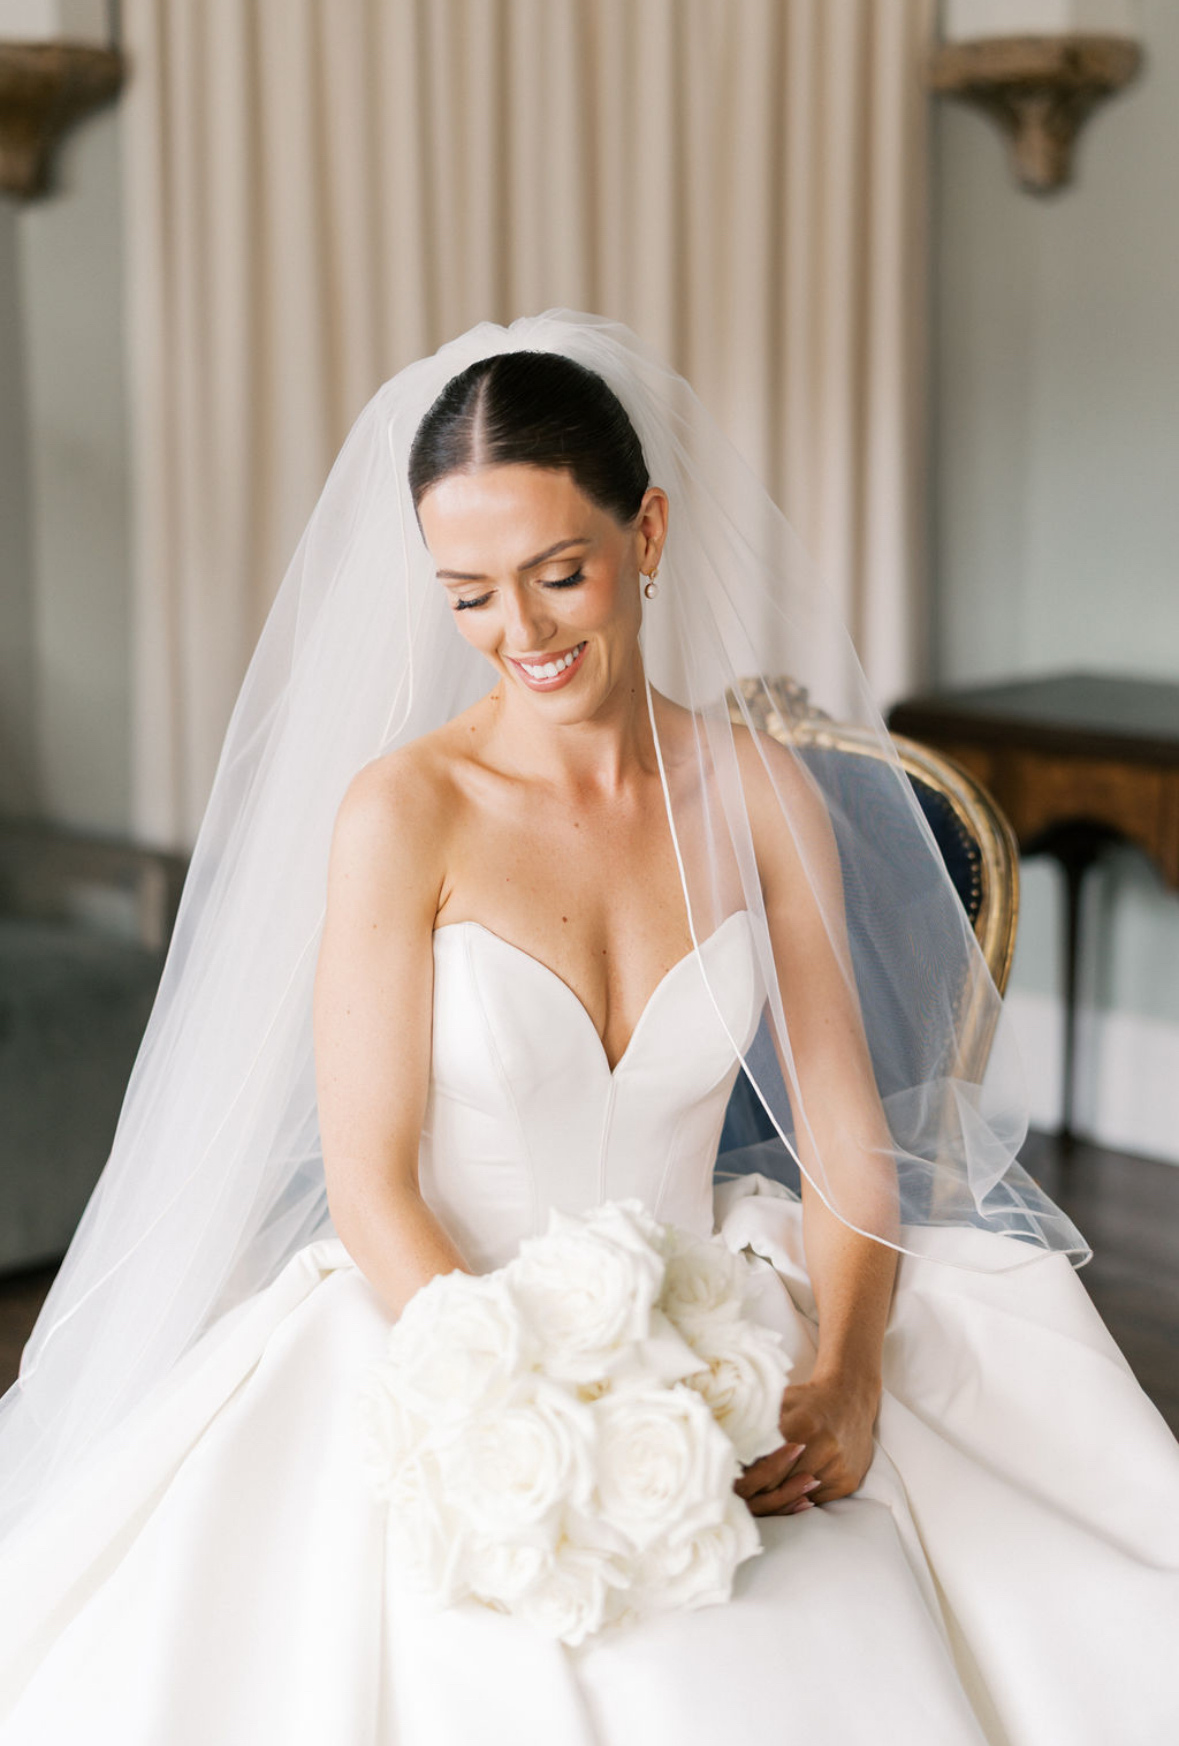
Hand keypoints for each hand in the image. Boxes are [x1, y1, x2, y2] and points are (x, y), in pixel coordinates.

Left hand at [733, 1371, 879, 1516]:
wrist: (850, 1398)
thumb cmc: (807, 1400)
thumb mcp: (780, 1401)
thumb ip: (757, 1422)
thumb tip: (725, 1445)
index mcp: (802, 1425)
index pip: (765, 1466)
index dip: (744, 1475)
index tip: (728, 1477)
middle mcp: (824, 1448)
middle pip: (778, 1485)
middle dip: (755, 1491)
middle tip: (735, 1493)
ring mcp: (838, 1467)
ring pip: (797, 1496)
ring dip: (777, 1498)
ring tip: (757, 1496)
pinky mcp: (848, 1481)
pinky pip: (816, 1500)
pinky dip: (799, 1499)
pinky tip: (787, 1492)